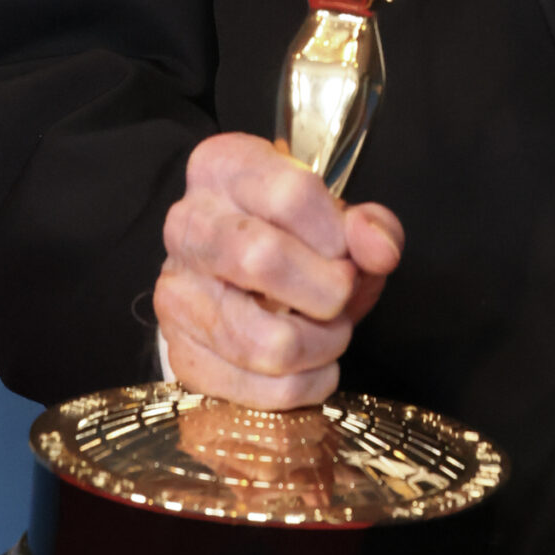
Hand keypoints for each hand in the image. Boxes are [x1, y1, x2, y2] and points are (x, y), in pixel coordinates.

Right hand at [155, 132, 402, 407]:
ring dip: (319, 346)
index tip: (348, 254)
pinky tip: (308, 365)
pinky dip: (298, 386)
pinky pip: (250, 388)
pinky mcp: (178, 350)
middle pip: (261, 258)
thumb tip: (378, 249)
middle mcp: (187, 223)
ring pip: (261, 339)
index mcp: (223, 167)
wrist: (240, 279)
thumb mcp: (340, 218)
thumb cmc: (296, 239)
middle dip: (327, 290)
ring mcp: (175, 291)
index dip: (337, 234)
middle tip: (343, 297)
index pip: (291, 194)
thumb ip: (371, 227)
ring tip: (330, 333)